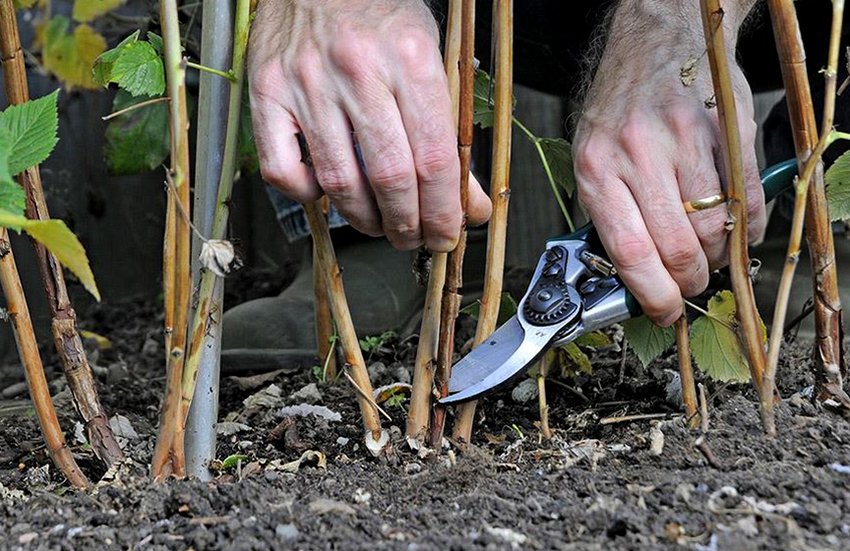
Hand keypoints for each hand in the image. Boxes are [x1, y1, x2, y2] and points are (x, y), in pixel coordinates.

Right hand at [248, 0, 491, 251]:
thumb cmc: (379, 15)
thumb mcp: (430, 60)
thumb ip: (449, 134)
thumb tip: (467, 203)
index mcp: (409, 57)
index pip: (433, 158)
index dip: (443, 211)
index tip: (447, 233)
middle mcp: (356, 70)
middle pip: (390, 178)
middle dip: (408, 225)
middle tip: (415, 238)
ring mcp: (306, 82)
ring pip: (339, 182)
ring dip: (365, 220)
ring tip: (380, 224)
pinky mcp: (266, 91)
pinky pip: (282, 170)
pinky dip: (308, 195)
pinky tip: (327, 191)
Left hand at [572, 0, 763, 325]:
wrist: (656, 41)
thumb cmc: (619, 108)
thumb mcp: (591, 158)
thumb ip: (608, 213)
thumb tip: (629, 278)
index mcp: (596, 169)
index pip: (629, 251)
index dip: (652, 294)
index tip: (663, 312)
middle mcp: (636, 154)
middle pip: (676, 247)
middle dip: (688, 282)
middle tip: (689, 286)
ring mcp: (684, 140)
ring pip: (714, 229)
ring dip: (717, 257)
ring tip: (708, 255)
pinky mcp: (725, 130)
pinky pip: (747, 199)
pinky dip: (748, 228)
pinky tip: (737, 231)